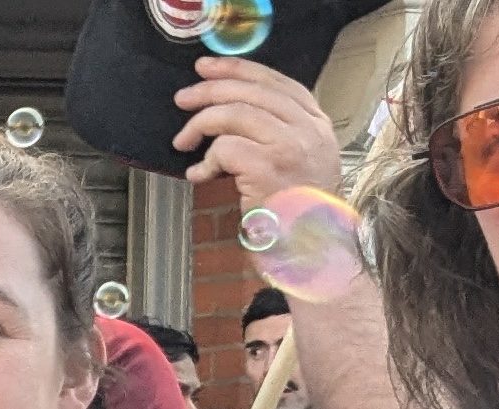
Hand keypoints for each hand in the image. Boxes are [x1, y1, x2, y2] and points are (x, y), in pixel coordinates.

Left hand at [173, 56, 344, 205]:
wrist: (313, 249)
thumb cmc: (297, 213)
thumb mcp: (298, 163)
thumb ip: (277, 134)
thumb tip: (230, 112)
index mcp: (316, 124)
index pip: (277, 82)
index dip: (239, 71)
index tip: (207, 69)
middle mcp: (308, 129)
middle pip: (253, 92)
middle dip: (211, 90)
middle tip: (182, 98)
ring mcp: (290, 146)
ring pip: (235, 114)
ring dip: (200, 124)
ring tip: (182, 141)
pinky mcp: (268, 167)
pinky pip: (225, 148)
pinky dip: (205, 161)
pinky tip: (199, 175)